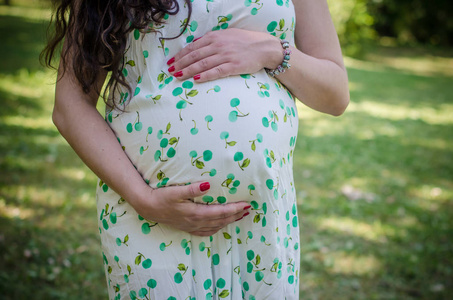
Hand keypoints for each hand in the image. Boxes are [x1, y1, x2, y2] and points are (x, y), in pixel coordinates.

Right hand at [132, 182, 250, 235]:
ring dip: (229, 222)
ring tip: (240, 216)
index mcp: (196, 213)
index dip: (235, 209)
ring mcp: (192, 227)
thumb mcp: (176, 191)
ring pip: (215, 227)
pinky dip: (216, 229)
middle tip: (248, 210)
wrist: (147, 207)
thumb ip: (192, 189)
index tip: (247, 204)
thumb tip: (207, 184)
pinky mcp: (187, 228)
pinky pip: (206, 232)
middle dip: (236, 215)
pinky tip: (220, 226)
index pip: (221, 212)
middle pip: (221, 220)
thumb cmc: (161, 197)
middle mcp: (196, 222)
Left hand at [167, 28, 281, 82]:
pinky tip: (195, 79)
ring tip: (178, 76)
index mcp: (215, 37)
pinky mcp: (233, 66)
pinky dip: (204, 75)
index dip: (180, 55)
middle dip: (180, 64)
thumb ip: (212, 40)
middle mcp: (218, 45)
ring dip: (188, 71)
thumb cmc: (245, 41)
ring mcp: (226, 56)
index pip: (193, 47)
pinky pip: (215, 72)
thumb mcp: (227, 35)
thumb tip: (196, 44)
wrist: (265, 47)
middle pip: (194, 56)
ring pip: (202, 64)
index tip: (171, 62)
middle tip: (170, 72)